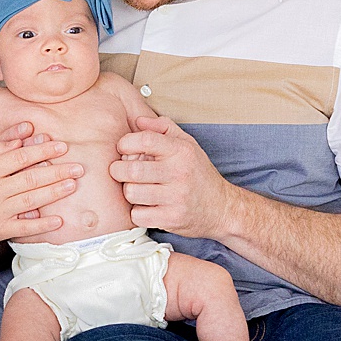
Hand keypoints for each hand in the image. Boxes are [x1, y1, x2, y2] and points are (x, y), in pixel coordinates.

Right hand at [0, 124, 79, 246]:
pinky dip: (42, 224)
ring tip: (73, 184)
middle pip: (29, 178)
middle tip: (78, 167)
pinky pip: (25, 227)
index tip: (61, 145)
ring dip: (54, 192)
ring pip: (31, 200)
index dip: (42, 150)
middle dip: (56, 171)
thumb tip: (26, 129)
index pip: (18, 157)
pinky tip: (59, 219)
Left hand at [110, 116, 234, 238]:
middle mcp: (180, 173)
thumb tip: (138, 121)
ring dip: (128, 191)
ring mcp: (176, 198)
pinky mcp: (172, 219)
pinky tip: (146, 206)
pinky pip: (137, 215)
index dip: (125, 143)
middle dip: (118, 170)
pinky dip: (136, 212)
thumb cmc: (198, 173)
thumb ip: (162, 128)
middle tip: (121, 171)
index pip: (144, 140)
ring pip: (131, 193)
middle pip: (132, 170)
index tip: (123, 149)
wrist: (222, 207)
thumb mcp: (187, 144)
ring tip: (136, 189)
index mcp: (181, 151)